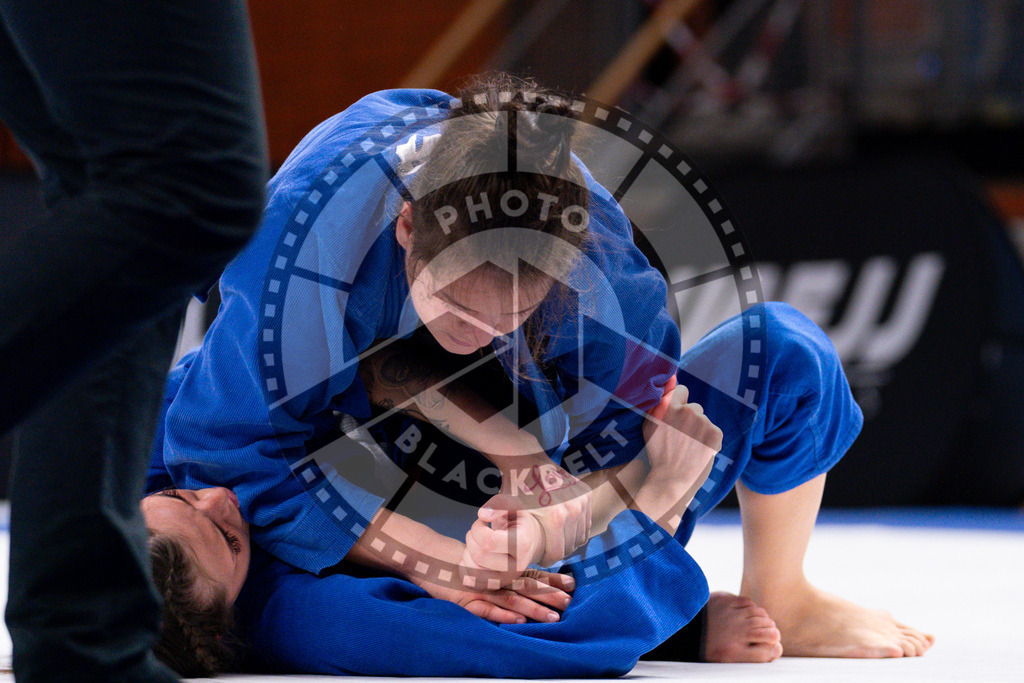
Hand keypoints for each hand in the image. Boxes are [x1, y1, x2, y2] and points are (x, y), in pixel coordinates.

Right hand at [413, 563, 574, 623]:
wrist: (434, 561)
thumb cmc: (466, 565)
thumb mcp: (490, 564)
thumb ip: (511, 570)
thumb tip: (538, 579)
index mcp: (504, 570)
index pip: (533, 573)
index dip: (553, 579)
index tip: (572, 583)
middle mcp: (498, 579)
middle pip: (527, 586)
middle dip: (549, 595)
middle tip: (568, 602)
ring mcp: (484, 590)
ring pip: (513, 599)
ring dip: (534, 609)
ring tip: (553, 617)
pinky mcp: (468, 602)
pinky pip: (489, 610)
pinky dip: (505, 616)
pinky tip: (520, 622)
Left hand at [462, 510, 545, 585]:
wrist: (529, 539)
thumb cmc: (518, 519)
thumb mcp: (513, 504)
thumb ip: (499, 504)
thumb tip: (482, 515)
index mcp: (522, 545)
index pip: (488, 542)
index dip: (478, 528)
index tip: (482, 521)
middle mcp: (516, 566)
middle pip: (479, 555)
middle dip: (471, 538)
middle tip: (477, 530)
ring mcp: (506, 579)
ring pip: (473, 570)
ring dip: (467, 552)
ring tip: (475, 542)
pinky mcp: (497, 585)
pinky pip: (471, 582)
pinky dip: (465, 568)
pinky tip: (470, 555)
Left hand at [477, 459, 593, 567]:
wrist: (528, 460)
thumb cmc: (515, 486)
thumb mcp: (504, 502)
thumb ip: (494, 511)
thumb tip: (482, 516)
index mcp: (556, 517)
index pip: (557, 554)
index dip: (546, 558)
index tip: (538, 557)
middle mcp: (573, 510)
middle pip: (569, 546)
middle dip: (557, 550)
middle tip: (545, 548)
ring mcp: (583, 503)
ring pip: (580, 536)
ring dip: (568, 540)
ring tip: (553, 538)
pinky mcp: (587, 496)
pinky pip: (586, 523)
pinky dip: (576, 528)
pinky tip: (562, 528)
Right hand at [642, 376, 722, 490]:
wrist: (671, 479)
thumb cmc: (658, 453)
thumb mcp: (649, 425)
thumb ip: (658, 403)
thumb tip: (670, 382)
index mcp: (669, 406)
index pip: (682, 390)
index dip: (679, 403)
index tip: (676, 416)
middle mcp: (687, 410)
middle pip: (694, 408)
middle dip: (689, 419)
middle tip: (681, 438)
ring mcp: (703, 422)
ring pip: (703, 421)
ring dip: (699, 430)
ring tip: (689, 447)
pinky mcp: (716, 433)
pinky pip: (713, 431)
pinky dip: (708, 440)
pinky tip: (698, 451)